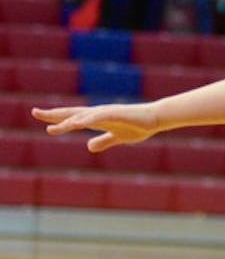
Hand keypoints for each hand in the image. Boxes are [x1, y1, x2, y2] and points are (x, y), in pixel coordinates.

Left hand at [32, 103, 159, 151]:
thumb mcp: (118, 138)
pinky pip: (98, 117)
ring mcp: (107, 113)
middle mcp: (98, 113)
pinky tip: (77, 123)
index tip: (43, 122)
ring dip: (66, 120)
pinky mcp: (116, 114)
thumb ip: (104, 141)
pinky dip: (86, 119)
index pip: (73, 118)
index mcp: (97, 119)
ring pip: (82, 116)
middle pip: (72, 113)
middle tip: (34, 112)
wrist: (156, 118)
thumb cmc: (139, 126)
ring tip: (51, 124)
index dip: (58, 120)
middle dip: (53, 114)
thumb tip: (89, 147)